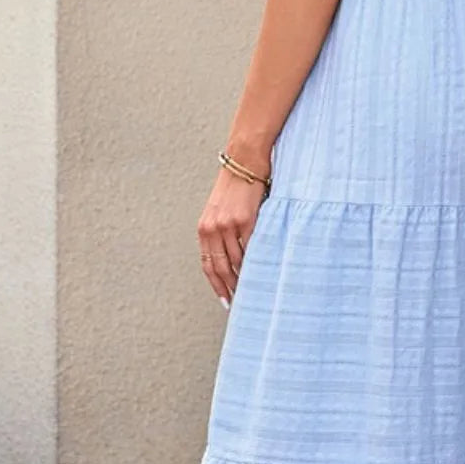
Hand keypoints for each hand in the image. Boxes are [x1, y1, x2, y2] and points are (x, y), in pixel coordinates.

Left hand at [197, 168, 266, 306]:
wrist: (245, 162)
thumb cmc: (235, 186)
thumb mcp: (219, 211)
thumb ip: (220, 233)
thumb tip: (230, 258)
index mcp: (204, 228)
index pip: (207, 264)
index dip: (215, 285)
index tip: (225, 299)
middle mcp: (213, 228)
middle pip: (220, 267)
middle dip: (229, 287)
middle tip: (240, 301)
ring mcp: (228, 224)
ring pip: (236, 261)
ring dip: (244, 277)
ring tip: (252, 288)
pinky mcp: (245, 220)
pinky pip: (250, 247)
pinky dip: (255, 261)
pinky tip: (260, 270)